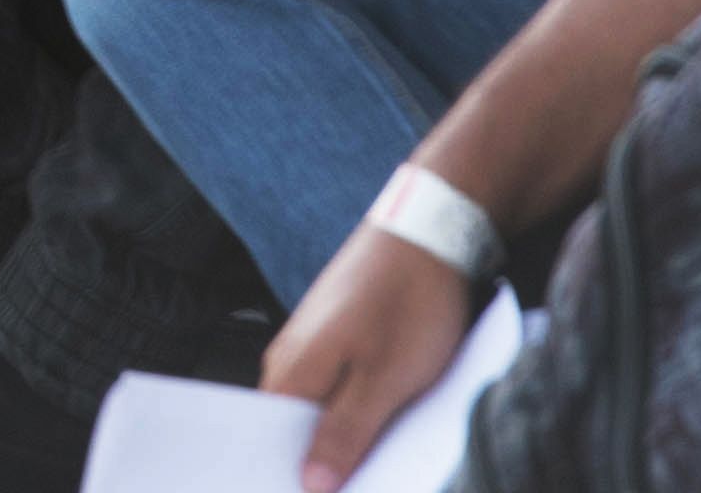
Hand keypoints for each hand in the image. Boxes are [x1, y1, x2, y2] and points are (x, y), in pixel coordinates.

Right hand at [265, 226, 482, 487]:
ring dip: (344, 437)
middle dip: (320, 463)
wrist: (429, 234)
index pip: (271, 443)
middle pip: (293, 429)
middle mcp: (289, 356)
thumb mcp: (386, 381)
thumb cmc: (409, 307)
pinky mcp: (337, 333)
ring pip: (318, 407)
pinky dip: (356, 409)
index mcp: (291, 372)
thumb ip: (344, 434)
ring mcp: (312, 341)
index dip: (291, 477)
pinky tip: (385, 420)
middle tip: (357, 486)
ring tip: (378, 460)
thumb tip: (309, 487)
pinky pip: (336, 386)